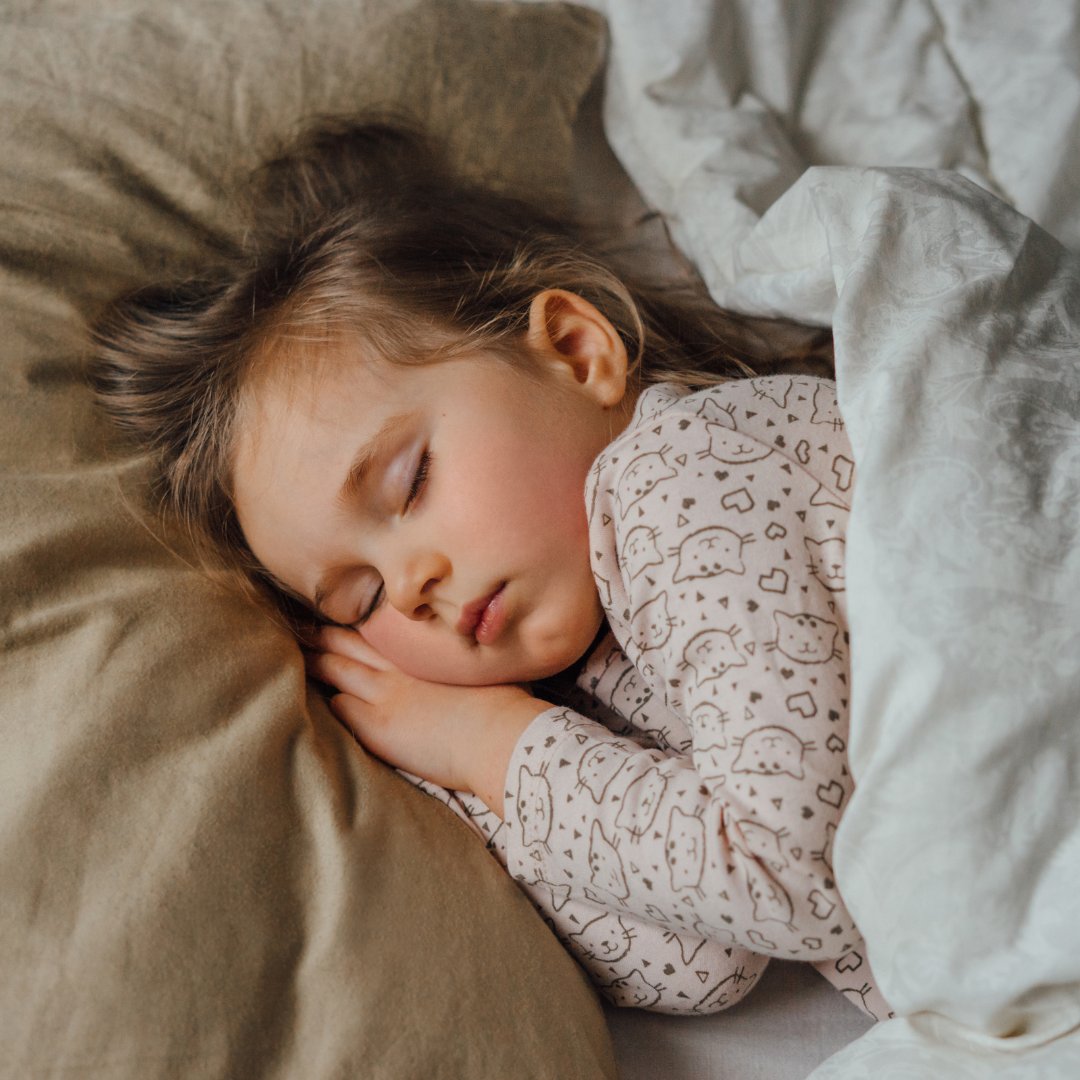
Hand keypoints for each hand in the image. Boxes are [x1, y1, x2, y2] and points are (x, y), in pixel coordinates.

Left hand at [306, 626, 547, 817]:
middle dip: (323, 636)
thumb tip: (474, 655)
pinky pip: (340, 709)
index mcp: (424, 653)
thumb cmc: (506, 703)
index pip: (378, 631)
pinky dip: (328, 702)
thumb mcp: (484, 670)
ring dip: (315, 662)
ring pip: (337, 670)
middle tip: (301, 627)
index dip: (356, 625)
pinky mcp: (378, 727)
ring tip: (297, 654)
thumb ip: (465, 661)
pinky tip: (314, 700)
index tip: (339, 617)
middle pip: (349, 644)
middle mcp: (399, 667)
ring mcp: (385, 695)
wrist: (501, 735)